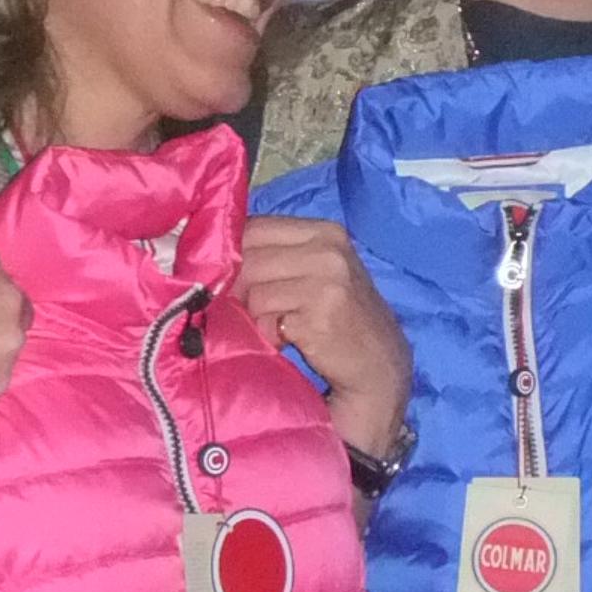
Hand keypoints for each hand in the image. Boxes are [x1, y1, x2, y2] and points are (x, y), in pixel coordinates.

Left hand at [237, 216, 412, 459]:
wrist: (379, 365)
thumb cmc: (341, 318)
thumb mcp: (316, 272)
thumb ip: (275, 256)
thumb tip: (212, 256)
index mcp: (325, 231)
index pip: (254, 227)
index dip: (230, 254)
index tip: (226, 278)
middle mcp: (328, 249)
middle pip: (248, 257)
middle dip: (238, 288)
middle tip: (248, 310)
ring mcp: (327, 281)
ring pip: (253, 290)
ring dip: (255, 315)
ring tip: (277, 327)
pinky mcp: (320, 315)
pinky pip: (265, 319)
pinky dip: (267, 334)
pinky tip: (288, 340)